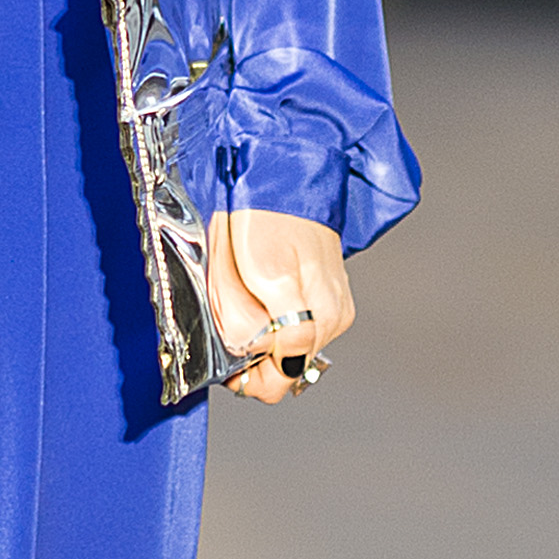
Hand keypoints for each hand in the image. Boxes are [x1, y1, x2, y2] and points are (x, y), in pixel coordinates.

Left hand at [204, 207, 353, 405]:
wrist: (281, 178)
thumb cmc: (266, 217)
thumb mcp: (258, 274)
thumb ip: (260, 324)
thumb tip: (261, 358)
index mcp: (317, 320)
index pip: (279, 379)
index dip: (246, 373)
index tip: (225, 359)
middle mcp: (332, 320)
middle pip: (281, 365)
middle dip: (250, 347)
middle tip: (232, 306)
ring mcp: (333, 308)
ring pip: (284, 345)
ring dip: (259, 328)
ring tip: (246, 287)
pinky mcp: (328, 296)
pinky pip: (291, 323)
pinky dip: (270, 313)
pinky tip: (260, 282)